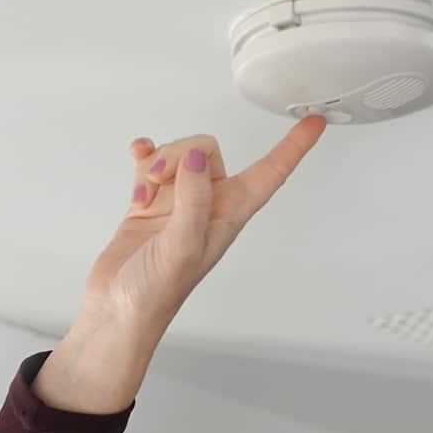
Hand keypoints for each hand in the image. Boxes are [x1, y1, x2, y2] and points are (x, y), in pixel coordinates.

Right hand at [79, 114, 327, 331]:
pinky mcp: (150, 202)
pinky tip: (138, 163)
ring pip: (179, 155)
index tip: (314, 122)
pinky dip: (144, 157)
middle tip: (161, 177)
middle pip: (207, 152)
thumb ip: (193, 200)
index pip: (270, 174)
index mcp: (228, 217)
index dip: (294, 147)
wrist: (118, 310)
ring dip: (158, 161)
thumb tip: (195, 158)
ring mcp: (177, 203)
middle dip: (181, 154)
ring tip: (144, 189)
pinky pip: (151, 163)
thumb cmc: (155, 293)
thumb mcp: (183, 248)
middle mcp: (206, 206)